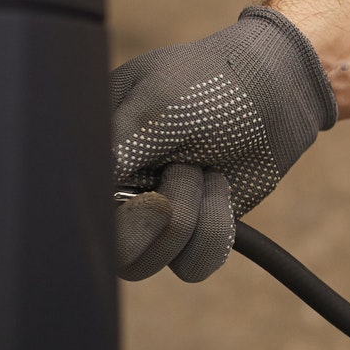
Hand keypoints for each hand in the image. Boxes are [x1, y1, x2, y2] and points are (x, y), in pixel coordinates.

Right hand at [111, 6, 336, 281]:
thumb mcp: (158, 103)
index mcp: (95, 159)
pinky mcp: (192, 234)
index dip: (111, 216)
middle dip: (156, 218)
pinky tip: (221, 188)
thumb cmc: (206, 85)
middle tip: (184, 170)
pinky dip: (214, 229)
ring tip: (203, 168)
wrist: (271, 92)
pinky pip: (193, 265)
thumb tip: (94, 181)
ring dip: (189, 214)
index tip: (149, 193)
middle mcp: (116, 194)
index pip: (79, 211)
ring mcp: (153, 219)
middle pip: (111, 253)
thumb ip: (121, 142)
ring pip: (148, 264)